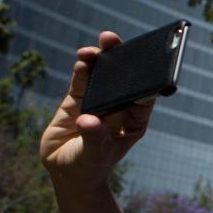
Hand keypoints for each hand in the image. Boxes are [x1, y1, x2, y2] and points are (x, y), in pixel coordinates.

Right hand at [40, 31, 154, 188]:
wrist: (66, 171)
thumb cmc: (89, 165)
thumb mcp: (94, 154)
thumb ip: (93, 137)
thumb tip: (88, 120)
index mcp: (134, 120)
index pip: (144, 95)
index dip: (146, 79)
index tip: (147, 63)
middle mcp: (119, 106)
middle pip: (125, 78)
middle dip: (122, 58)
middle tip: (116, 42)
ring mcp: (98, 100)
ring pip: (102, 74)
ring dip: (100, 58)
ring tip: (96, 49)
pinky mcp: (78, 100)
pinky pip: (82, 80)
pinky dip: (82, 69)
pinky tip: (83, 58)